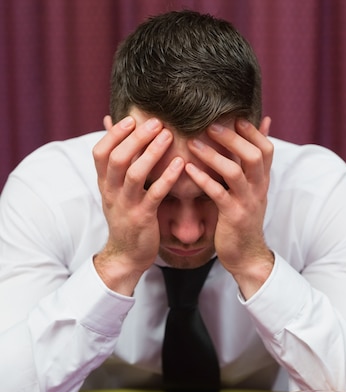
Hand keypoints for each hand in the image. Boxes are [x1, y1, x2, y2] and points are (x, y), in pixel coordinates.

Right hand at [92, 116, 184, 293]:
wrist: (126, 254)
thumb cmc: (125, 217)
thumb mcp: (114, 190)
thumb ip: (115, 160)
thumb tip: (109, 123)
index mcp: (104, 184)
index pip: (100, 152)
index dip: (114, 134)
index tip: (131, 119)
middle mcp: (112, 193)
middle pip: (118, 158)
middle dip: (136, 138)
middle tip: (156, 122)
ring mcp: (127, 206)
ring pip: (134, 174)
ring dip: (151, 153)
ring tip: (168, 135)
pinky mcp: (143, 218)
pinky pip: (155, 194)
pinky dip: (167, 178)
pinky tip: (180, 164)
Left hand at [185, 117, 274, 297]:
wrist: (246, 254)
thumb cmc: (243, 218)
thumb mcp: (254, 189)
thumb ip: (255, 161)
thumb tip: (265, 124)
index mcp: (262, 181)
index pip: (266, 148)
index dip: (252, 130)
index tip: (233, 115)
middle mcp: (258, 189)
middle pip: (253, 155)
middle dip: (232, 137)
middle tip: (209, 123)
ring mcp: (246, 203)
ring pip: (235, 172)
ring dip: (213, 156)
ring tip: (192, 143)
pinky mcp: (233, 217)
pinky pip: (218, 194)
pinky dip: (203, 180)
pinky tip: (187, 169)